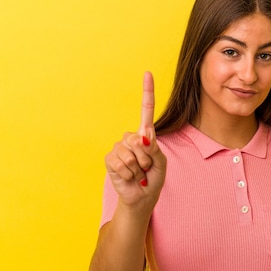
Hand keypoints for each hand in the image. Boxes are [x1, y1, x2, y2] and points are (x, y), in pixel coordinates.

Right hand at [104, 72, 166, 208]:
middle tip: (146, 168)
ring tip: (138, 173)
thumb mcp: (161, 163)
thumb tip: (142, 136)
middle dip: (146, 158)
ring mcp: (119, 147)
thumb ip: (154, 149)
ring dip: (138, 168)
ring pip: (131, 153)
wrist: (141, 197)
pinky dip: (128, 174)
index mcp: (146, 135)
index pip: (146, 110)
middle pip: (140, 139)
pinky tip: (129, 177)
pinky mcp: (110, 158)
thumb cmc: (153, 178)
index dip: (147, 92)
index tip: (147, 73)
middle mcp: (131, 137)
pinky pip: (121, 163)